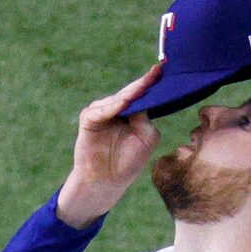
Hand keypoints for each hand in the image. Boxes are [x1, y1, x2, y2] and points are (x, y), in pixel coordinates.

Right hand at [55, 63, 163, 228]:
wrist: (107, 181)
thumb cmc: (128, 163)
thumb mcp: (146, 139)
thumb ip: (145, 120)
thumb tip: (139, 101)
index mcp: (132, 112)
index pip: (142, 94)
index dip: (151, 82)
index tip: (162, 69)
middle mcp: (117, 109)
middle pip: (130, 93)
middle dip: (143, 83)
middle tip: (156, 72)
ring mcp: (101, 112)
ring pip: (116, 99)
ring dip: (129, 94)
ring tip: (142, 87)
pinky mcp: (88, 119)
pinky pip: (100, 110)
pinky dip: (111, 107)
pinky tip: (122, 103)